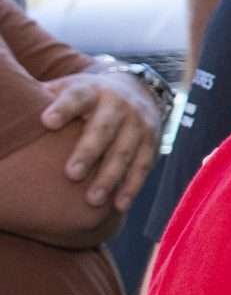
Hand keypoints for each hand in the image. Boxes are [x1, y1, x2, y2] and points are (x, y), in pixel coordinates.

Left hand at [40, 67, 166, 211]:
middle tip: (71, 175)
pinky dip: (132, 187)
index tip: (47, 122)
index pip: (77, 97)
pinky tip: (119, 206)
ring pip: (124, 152)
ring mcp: (138, 124)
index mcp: (92, 91)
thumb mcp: (69, 89)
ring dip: (110, 177)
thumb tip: (9, 108)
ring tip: (92, 200)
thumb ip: (45, 98)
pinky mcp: (152, 142)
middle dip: (89, 152)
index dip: (63, 108)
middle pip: (103, 129)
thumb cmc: (88, 97)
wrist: (138, 90)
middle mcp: (118, 106)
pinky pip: (142, 166)